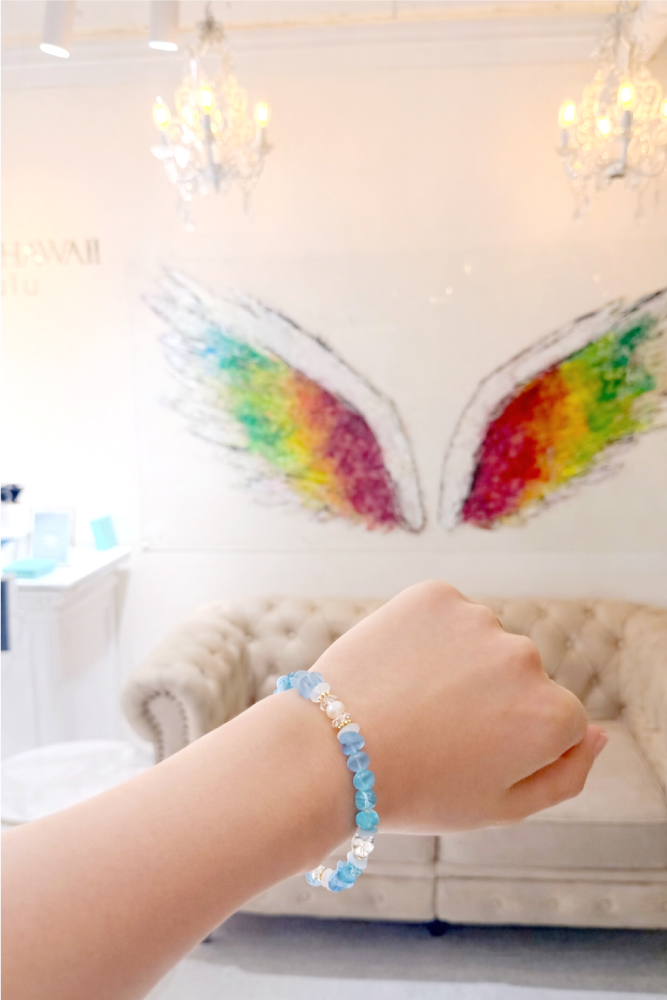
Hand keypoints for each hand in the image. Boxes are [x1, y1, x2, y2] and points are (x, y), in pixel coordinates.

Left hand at [316, 581, 606, 832]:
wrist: (330, 751)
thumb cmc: (415, 789)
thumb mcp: (501, 808)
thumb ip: (566, 774)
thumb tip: (599, 734)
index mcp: (553, 715)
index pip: (557, 719)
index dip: (512, 740)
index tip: (470, 754)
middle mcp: (527, 658)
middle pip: (521, 676)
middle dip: (490, 698)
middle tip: (435, 730)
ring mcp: (480, 620)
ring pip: (483, 641)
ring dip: (458, 662)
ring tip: (411, 699)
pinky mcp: (435, 593)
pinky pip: (446, 612)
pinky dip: (428, 632)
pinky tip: (400, 666)